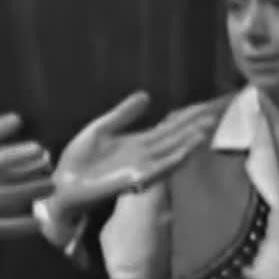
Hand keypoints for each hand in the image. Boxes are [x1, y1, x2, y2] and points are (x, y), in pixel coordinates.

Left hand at [44, 93, 216, 226]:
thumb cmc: (79, 160)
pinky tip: (184, 152)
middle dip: (194, 128)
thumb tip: (146, 95)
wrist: (62, 183)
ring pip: (171, 153)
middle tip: (216, 114)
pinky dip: (171, 160)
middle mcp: (145, 156)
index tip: (206, 106)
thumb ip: (123, 114)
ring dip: (188, 143)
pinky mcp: (132, 180)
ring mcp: (140, 168)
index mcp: (138, 143)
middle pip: (175, 139)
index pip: (168, 128)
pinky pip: (156, 169)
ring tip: (205, 129)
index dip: (186, 118)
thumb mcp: (101, 128)